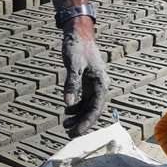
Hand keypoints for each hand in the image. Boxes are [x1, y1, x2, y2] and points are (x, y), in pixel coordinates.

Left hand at [60, 15, 109, 137]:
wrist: (79, 32)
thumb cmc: (77, 46)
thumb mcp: (73, 65)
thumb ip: (71, 84)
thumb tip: (67, 104)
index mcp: (101, 83)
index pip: (95, 109)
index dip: (86, 123)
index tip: (75, 133)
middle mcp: (100, 85)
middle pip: (93, 110)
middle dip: (81, 123)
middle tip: (68, 134)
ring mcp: (95, 84)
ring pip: (88, 106)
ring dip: (78, 116)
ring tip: (65, 125)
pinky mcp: (88, 82)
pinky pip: (85, 99)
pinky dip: (76, 106)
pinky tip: (67, 111)